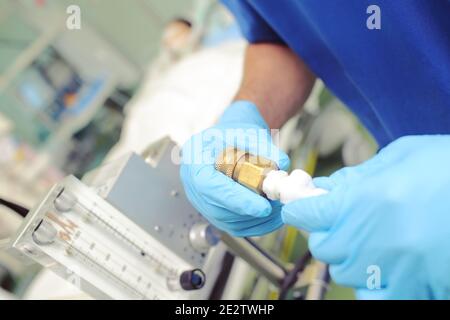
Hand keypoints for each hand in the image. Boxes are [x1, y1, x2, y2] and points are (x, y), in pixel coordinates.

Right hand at [180, 101, 288, 236]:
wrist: (227, 140)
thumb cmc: (233, 134)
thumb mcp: (246, 132)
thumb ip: (263, 146)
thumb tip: (281, 163)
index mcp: (195, 161)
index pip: (210, 186)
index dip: (237, 199)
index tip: (263, 207)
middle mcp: (193, 185)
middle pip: (218, 209)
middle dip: (251, 212)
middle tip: (278, 207)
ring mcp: (201, 201)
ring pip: (227, 221)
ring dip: (255, 221)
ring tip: (278, 208)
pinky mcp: (213, 212)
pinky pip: (233, 226)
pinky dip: (255, 225)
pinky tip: (272, 216)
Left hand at [281, 135, 449, 298]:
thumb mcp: (402, 156)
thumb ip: (359, 175)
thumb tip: (330, 187)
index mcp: (361, 201)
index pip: (306, 213)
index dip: (301, 208)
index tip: (302, 206)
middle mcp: (368, 239)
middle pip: (324, 247)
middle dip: (329, 232)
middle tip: (346, 221)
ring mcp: (391, 269)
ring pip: (346, 273)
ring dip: (352, 258)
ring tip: (374, 242)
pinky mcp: (415, 288)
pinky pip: (376, 296)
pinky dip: (375, 285)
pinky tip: (388, 269)